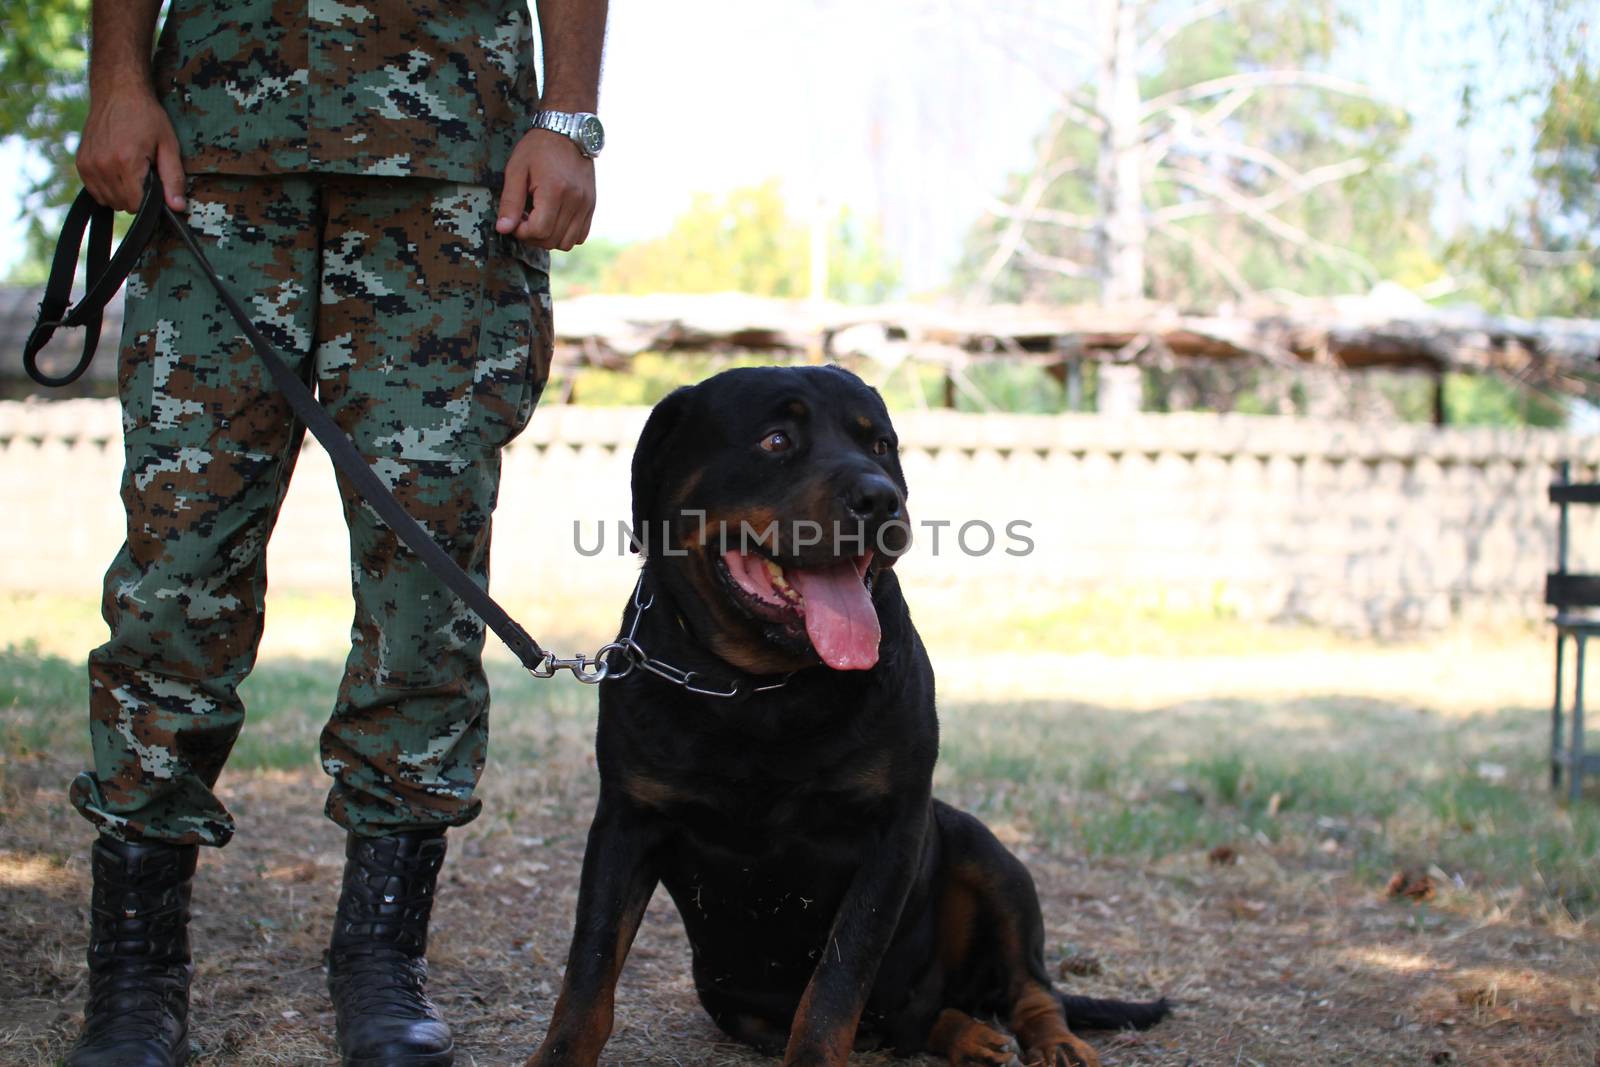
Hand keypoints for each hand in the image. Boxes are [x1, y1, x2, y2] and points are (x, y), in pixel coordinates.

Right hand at [76, 87, 185, 212]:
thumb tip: (177, 208)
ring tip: (130, 170)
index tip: (155, 183)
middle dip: (137, 196)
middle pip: (123, 204)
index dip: (150, 200)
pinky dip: (107, 187)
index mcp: (125, 162)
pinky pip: (95, 191)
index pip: (137, 204)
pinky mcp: (80, 162)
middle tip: (143, 172)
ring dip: (121, 193)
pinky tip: (117, 170)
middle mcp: (102, 165)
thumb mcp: (169, 146)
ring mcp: (88, 164)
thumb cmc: (146, 116)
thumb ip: (173, 179)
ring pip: (108, 200)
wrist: (117, 92)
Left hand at [496, 129, 595, 250]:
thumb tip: (503, 229)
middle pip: (552, 240)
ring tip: (539, 221)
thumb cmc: (538, 148)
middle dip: (533, 237)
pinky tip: (554, 220)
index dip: (522, 232)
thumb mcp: (516, 170)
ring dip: (550, 238)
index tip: (515, 220)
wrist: (567, 131)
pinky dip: (565, 235)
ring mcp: (586, 205)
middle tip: (524, 220)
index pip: (539, 231)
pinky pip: (580, 236)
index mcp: (555, 191)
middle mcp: (575, 201)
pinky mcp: (591, 206)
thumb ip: (510, 202)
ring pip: (568, 243)